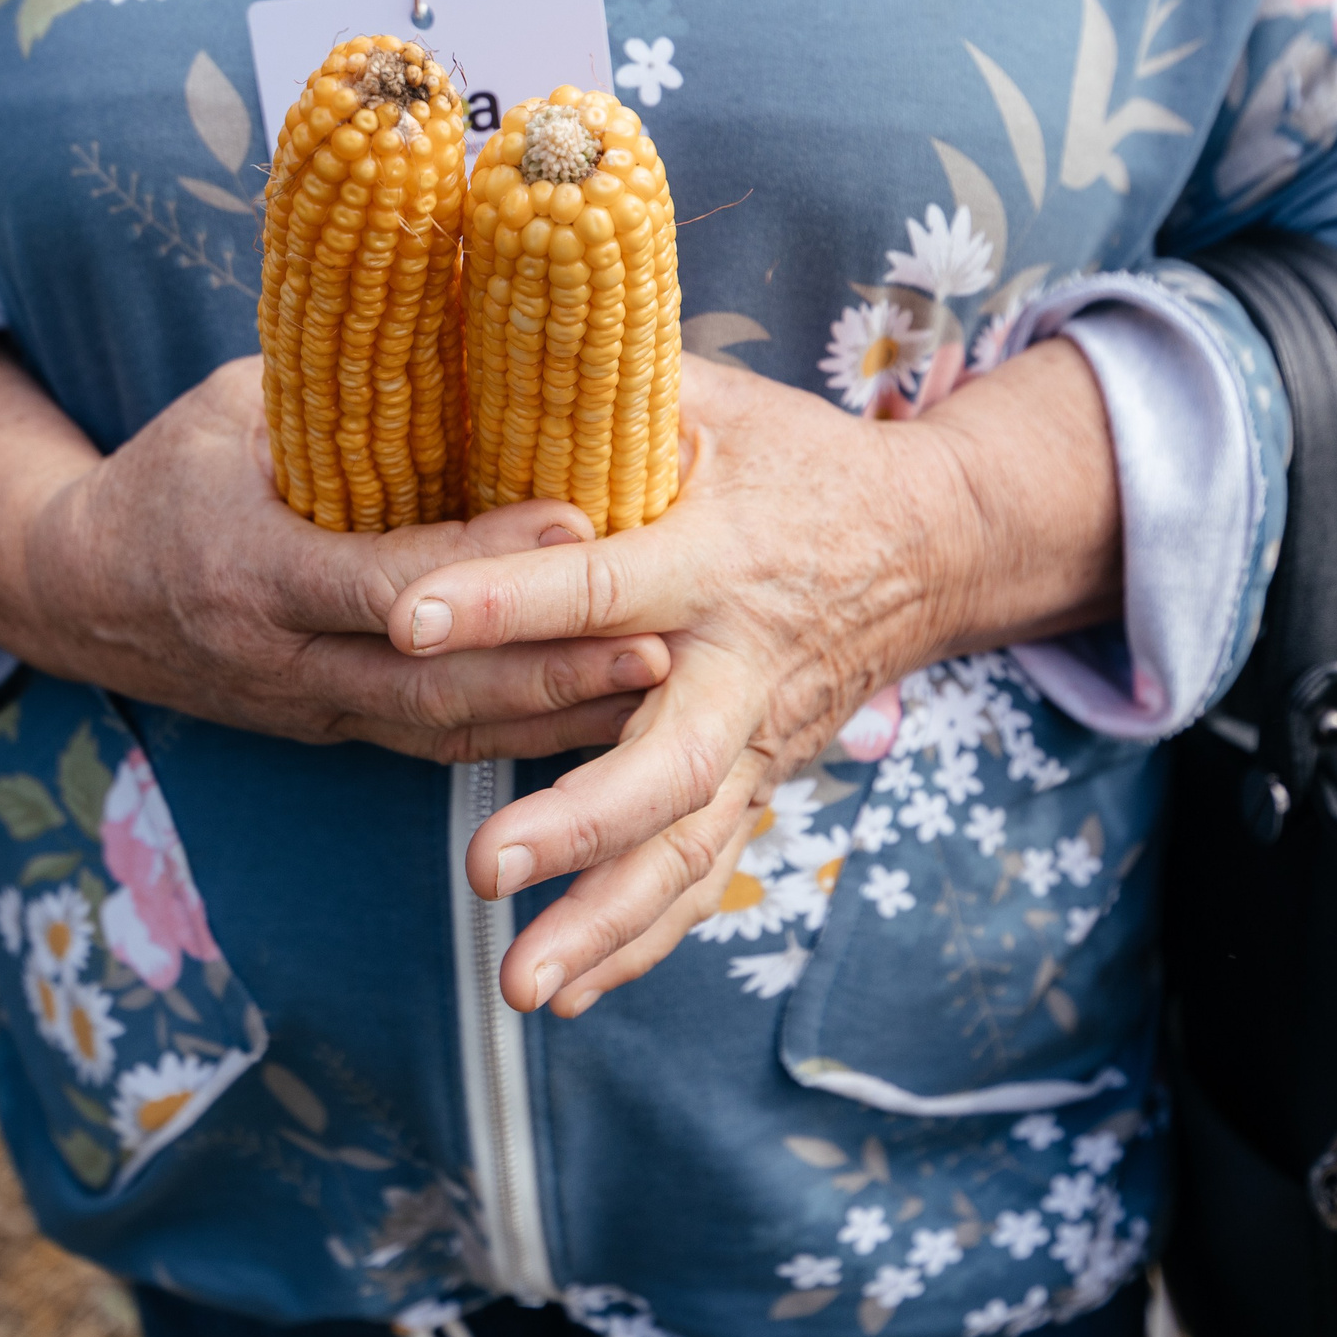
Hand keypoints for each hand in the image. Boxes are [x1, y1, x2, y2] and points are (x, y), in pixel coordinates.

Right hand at [0, 347, 669, 760]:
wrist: (79, 591)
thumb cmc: (170, 470)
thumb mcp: (234, 407)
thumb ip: (338, 383)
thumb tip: (463, 304)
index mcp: (247, 567)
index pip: (382, 581)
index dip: (484, 566)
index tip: (579, 527)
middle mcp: (279, 658)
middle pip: (435, 688)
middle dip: (554, 671)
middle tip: (665, 641)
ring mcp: (307, 709)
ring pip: (445, 736)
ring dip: (557, 720)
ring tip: (664, 692)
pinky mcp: (333, 730)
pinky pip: (437, 747)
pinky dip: (523, 737)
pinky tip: (602, 718)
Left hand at [386, 344, 1123, 1014]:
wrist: (930, 543)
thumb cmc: (794, 457)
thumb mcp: (712, 401)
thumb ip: (604, 391)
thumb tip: (472, 344)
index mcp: (716, 552)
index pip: (601, 581)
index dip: (506, 596)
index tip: (406, 616)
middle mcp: (741, 662)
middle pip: (669, 759)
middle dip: (579, 822)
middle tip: (485, 864)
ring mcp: (759, 739)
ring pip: (689, 847)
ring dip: (607, 922)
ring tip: (522, 985)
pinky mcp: (759, 783)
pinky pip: (702, 874)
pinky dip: (640, 941)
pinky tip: (566, 992)